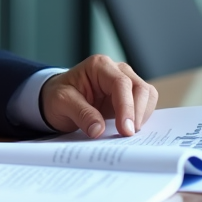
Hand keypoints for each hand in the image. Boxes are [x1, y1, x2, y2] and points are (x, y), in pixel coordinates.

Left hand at [39, 55, 157, 138]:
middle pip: (140, 88)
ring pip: (147, 95)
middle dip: (138, 113)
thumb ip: (81, 114)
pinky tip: (129, 129)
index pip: (121, 83)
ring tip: (127, 133)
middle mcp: (116, 70)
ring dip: (142, 115)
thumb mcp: (61, 102)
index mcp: (99, 66)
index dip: (126, 107)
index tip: (126, 129)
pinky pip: (144, 105)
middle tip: (128, 135)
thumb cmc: (58, 96)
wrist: (54, 99)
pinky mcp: (128, 97)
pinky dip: (141, 118)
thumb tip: (98, 130)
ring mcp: (125, 82)